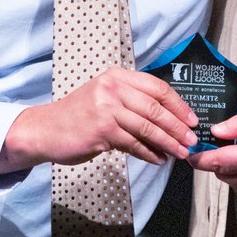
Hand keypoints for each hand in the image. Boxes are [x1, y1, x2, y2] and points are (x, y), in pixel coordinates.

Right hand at [0, 67, 197, 172]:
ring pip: (148, 126)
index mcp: (117, 76)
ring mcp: (106, 107)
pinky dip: (149, 153)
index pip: (157, 87)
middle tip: (192, 139)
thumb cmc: (78, 117)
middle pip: (156, 107)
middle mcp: (113, 87)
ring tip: (180, 153)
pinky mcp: (102, 129)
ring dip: (168, 142)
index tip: (192, 118)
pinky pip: (134, 143)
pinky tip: (158, 159)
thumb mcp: (105, 98)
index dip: (178, 104)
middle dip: (178, 126)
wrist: (45, 130)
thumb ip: (132, 102)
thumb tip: (169, 119)